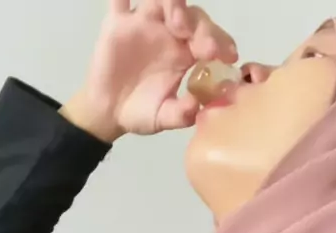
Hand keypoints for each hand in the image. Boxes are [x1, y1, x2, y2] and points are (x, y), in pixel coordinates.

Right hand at [61, 0, 237, 141]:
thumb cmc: (141, 113)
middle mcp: (169, 34)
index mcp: (186, 54)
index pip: (209, 39)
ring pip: (162, 0)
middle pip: (192, 15)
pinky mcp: (117, 23)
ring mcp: (144, 24)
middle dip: (201, 26)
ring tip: (177, 21)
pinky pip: (120, 0)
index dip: (221, 42)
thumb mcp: (163, 118)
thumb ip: (181, 114)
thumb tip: (196, 106)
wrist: (108, 113)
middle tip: (202, 44)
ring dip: (173, 4)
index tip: (226, 56)